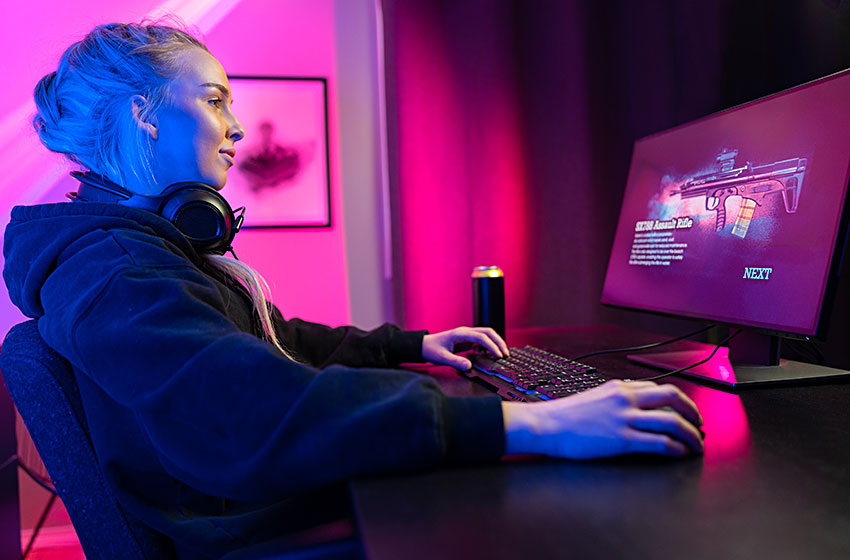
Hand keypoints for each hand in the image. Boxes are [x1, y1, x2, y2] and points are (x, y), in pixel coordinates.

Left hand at [422, 327, 509, 370]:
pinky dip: (490, 345)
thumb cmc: (431, 349)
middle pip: (488, 332)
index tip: (498, 355)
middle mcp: (465, 332)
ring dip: (496, 343)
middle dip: (499, 342)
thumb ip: (456, 362)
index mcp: (460, 333)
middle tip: (506, 354)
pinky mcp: (467, 339)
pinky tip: (492, 354)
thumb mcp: (442, 358)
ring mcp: (467, 335)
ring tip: (502, 354)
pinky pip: (482, 340)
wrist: (424, 345)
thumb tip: (469, 367)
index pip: (481, 337)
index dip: (492, 346)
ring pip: (487, 335)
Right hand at [502, 380, 703, 457]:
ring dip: (690, 435)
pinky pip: (659, 442)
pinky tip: (678, 454)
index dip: (680, 401)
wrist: (546, 424)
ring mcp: (625, 418)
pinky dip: (674, 448)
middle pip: (673, 397)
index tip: (686, 411)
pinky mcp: (622, 439)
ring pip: (672, 421)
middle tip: (699, 425)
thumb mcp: (594, 397)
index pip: (659, 388)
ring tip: (696, 445)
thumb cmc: (565, 415)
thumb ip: (616, 400)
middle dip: (693, 412)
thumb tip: (634, 407)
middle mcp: (626, 399)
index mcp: (619, 387)